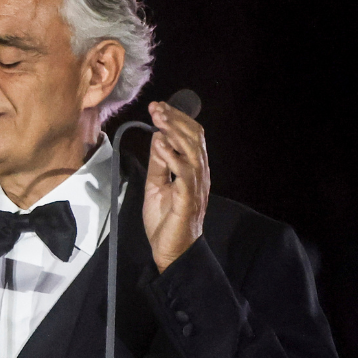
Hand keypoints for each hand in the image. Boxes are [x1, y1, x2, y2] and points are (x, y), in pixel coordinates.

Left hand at [144, 100, 210, 272]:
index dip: (177, 119)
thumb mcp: (156, 185)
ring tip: (159, 118)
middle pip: (194, 139)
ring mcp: (197, 187)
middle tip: (157, 107)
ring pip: (192, 152)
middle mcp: (200, 175)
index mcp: (194, 170)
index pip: (191, 137)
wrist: (171, 251)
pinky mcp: (189, 200)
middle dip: (175, 120)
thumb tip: (157, 138)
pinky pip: (185, 175)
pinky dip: (173, 158)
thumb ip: (158, 163)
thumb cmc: (166, 221)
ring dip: (174, 133)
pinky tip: (161, 145)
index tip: (158, 107)